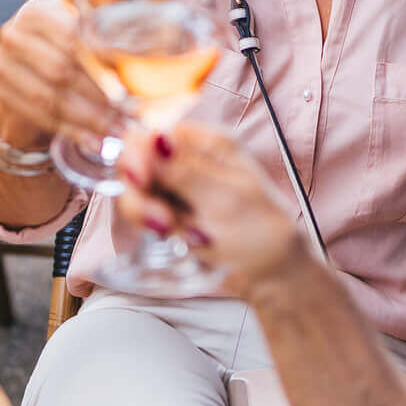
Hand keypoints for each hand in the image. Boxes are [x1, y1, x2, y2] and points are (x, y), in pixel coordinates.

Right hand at [0, 0, 122, 149]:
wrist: (29, 63)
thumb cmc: (69, 40)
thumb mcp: (84, 24)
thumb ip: (111, 27)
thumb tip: (155, 43)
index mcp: (37, 10)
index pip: (72, 36)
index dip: (103, 60)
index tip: (132, 80)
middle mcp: (13, 34)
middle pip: (61, 70)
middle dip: (100, 95)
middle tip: (133, 112)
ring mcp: (3, 66)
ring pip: (51, 98)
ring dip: (89, 119)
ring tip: (120, 129)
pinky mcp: (3, 94)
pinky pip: (40, 118)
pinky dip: (72, 132)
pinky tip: (97, 142)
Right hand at [116, 126, 309, 294]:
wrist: (271, 270)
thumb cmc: (261, 231)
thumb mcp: (226, 199)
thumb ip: (186, 172)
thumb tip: (156, 139)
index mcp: (206, 144)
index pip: (150, 135)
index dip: (137, 156)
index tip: (141, 182)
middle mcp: (187, 160)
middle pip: (133, 165)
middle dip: (140, 195)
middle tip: (163, 222)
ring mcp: (176, 187)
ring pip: (135, 193)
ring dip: (146, 215)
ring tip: (176, 233)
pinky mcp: (170, 211)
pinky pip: (144, 215)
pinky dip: (155, 229)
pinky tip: (182, 238)